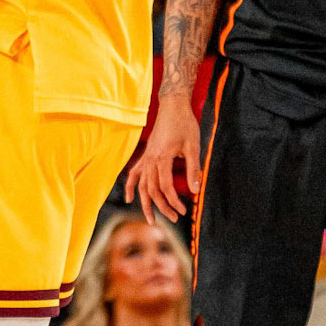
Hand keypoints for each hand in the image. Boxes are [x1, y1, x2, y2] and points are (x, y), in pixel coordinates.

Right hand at [124, 92, 201, 223]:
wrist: (173, 106)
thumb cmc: (185, 124)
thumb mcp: (193, 146)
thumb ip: (193, 169)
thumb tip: (195, 190)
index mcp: (162, 157)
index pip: (165, 186)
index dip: (174, 201)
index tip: (184, 210)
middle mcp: (150, 159)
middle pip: (152, 189)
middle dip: (162, 206)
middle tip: (174, 218)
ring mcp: (146, 157)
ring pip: (142, 185)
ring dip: (146, 202)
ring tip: (151, 219)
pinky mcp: (147, 155)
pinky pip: (135, 173)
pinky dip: (131, 186)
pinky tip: (131, 198)